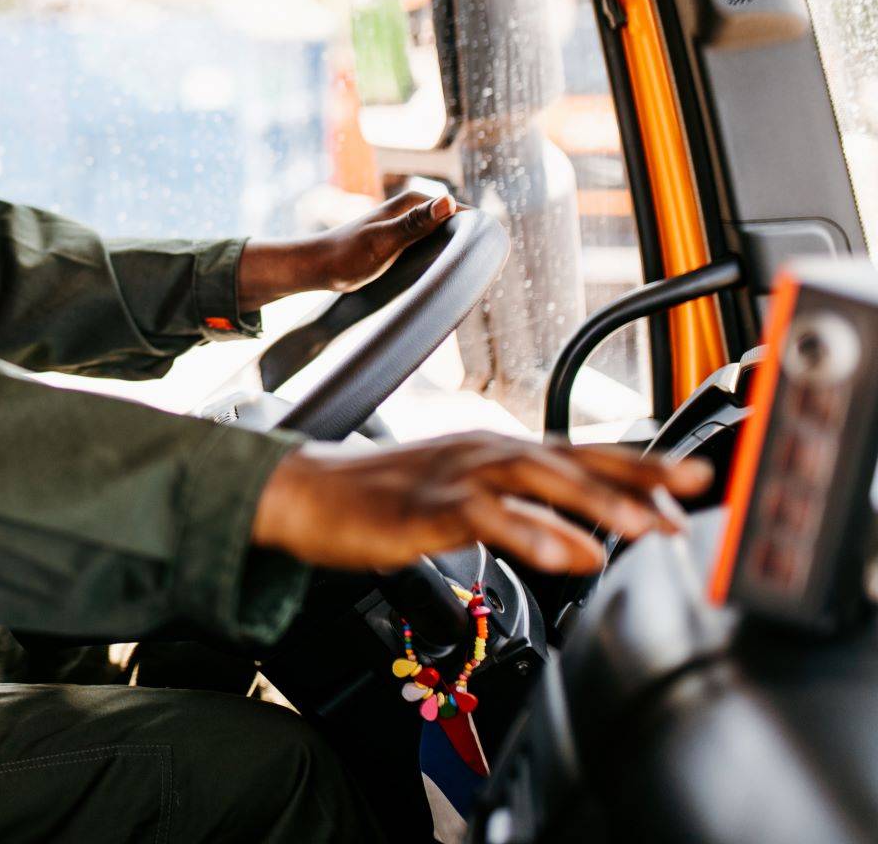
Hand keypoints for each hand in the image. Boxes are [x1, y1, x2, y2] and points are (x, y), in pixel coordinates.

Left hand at [236, 191, 457, 311]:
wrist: (317, 267)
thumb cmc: (347, 255)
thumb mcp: (383, 241)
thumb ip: (415, 223)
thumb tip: (448, 202)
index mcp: (415, 201)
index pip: (462, 212)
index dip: (477, 236)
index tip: (483, 264)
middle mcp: (415, 209)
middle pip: (457, 226)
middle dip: (468, 247)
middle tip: (472, 278)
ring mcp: (409, 226)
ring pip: (446, 239)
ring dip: (454, 256)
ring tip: (459, 281)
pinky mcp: (404, 242)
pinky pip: (432, 249)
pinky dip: (440, 261)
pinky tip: (442, 279)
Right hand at [252, 434, 713, 573]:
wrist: (307, 493)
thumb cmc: (382, 497)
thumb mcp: (461, 495)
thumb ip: (520, 509)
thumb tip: (582, 535)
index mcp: (496, 450)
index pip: (582, 452)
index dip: (641, 464)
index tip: (697, 478)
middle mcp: (484, 453)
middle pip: (574, 459)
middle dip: (639, 478)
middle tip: (694, 495)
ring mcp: (456, 475)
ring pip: (540, 481)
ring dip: (599, 504)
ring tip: (648, 529)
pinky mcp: (428, 506)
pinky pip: (489, 519)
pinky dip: (534, 535)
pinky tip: (569, 555)